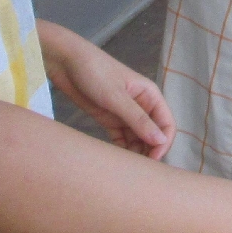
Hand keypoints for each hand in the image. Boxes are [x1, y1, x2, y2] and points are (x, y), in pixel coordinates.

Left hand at [37, 20, 173, 157]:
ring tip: (125, 168)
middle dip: (150, 151)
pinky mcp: (110, 119)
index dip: (163, 143)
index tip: (152, 160)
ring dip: (135, 152)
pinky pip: (122, 139)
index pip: (166, 124)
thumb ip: (138, 119)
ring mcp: (125, 114)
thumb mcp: (116, 97)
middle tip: (138, 169)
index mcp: (150, 95)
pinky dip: (122, 150)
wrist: (65, 62)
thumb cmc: (94, 72)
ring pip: (138, 139)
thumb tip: (161, 140)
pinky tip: (116, 160)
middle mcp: (141, 106)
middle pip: (153, 134)